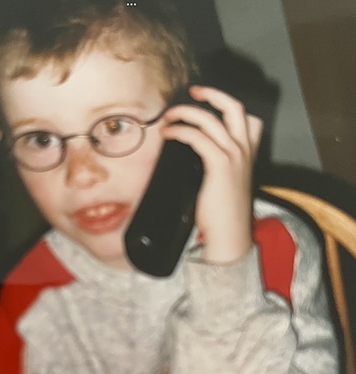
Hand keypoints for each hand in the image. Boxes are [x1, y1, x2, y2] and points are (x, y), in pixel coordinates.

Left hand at [161, 86, 262, 263]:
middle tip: (192, 93)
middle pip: (234, 107)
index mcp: (248, 155)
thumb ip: (219, 167)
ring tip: (169, 117)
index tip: (208, 104)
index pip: (250, 119)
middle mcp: (244, 150)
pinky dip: (180, 131)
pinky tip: (169, 134)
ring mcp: (234, 155)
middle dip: (211, 94)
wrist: (230, 234)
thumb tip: (194, 156)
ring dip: (185, 112)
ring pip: (210, 118)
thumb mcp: (226, 185)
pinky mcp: (219, 164)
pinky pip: (197, 136)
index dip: (228, 106)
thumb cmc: (224, 214)